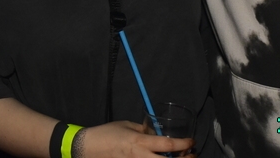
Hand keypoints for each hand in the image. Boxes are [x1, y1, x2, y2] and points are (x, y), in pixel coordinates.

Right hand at [78, 120, 194, 157]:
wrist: (89, 148)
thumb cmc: (107, 133)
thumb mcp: (127, 125)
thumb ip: (143, 130)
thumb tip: (156, 132)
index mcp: (139, 142)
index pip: (167, 144)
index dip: (183, 143)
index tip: (191, 141)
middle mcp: (140, 157)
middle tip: (190, 155)